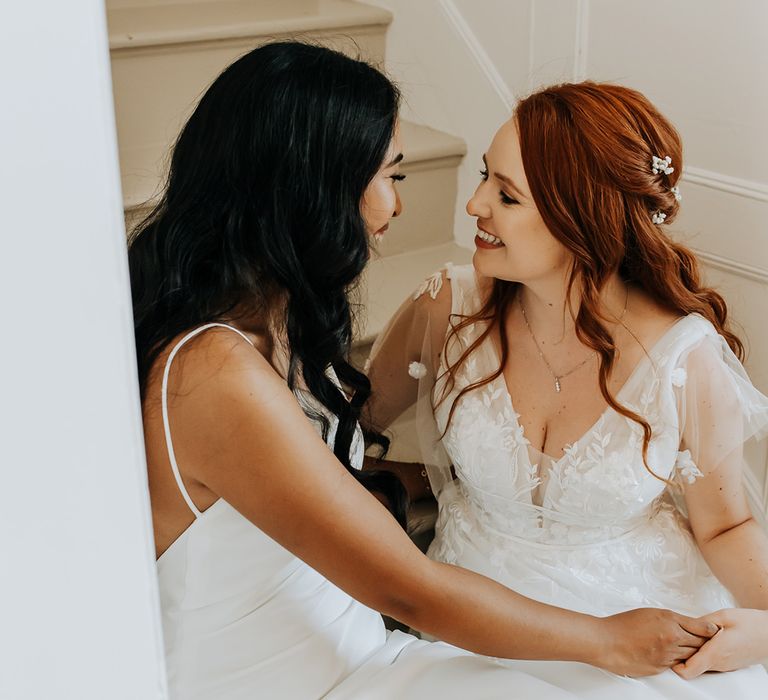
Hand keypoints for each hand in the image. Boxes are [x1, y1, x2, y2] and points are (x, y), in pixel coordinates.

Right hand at [597, 608, 718, 676]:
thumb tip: (688, 626)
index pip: (702, 628)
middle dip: (705, 644)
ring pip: (691, 656)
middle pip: (701, 644)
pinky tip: (675, 657)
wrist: (606, 641)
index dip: (711, 631)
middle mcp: (671, 637)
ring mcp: (667, 655)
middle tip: (711, 643)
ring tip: (693, 651)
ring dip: (693, 654)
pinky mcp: (661, 668)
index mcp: (669, 620)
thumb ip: (671, 619)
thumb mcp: (650, 613)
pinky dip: (679, 661)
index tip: (716, 631)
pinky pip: (677, 665)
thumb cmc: (623, 624)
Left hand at [673, 608, 767, 678]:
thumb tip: (685, 625)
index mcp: (715, 652)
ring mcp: (725, 666)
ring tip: (690, 636)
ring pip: (701, 665)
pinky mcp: (729, 664)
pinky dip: (703, 653)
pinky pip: (711, 663)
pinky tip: (704, 640)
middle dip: (681, 655)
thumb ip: (702, 623)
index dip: (674, 665)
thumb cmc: (751, 624)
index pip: (688, 670)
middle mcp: (719, 663)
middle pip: (692, 667)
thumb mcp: (723, 616)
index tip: (668, 652)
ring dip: (693, 653)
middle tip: (674, 639)